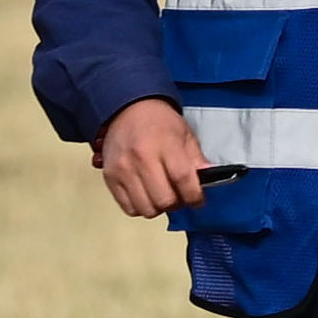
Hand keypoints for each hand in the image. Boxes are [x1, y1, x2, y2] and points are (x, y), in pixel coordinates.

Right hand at [92, 101, 210, 215]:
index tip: (197, 199)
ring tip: (161, 195)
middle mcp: (142, 158)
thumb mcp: (185, 134)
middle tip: (179, 196)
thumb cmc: (159, 122)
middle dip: (177, 203)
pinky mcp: (110, 177)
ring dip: (158, 207)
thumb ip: (197, 160)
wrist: (128, 108)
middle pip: (164, 200)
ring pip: (146, 209)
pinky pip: (129, 208)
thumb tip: (207, 182)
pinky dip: (140, 207)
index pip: (183, 180)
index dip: (194, 196)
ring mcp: (124, 169)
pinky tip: (146, 195)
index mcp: (165, 144)